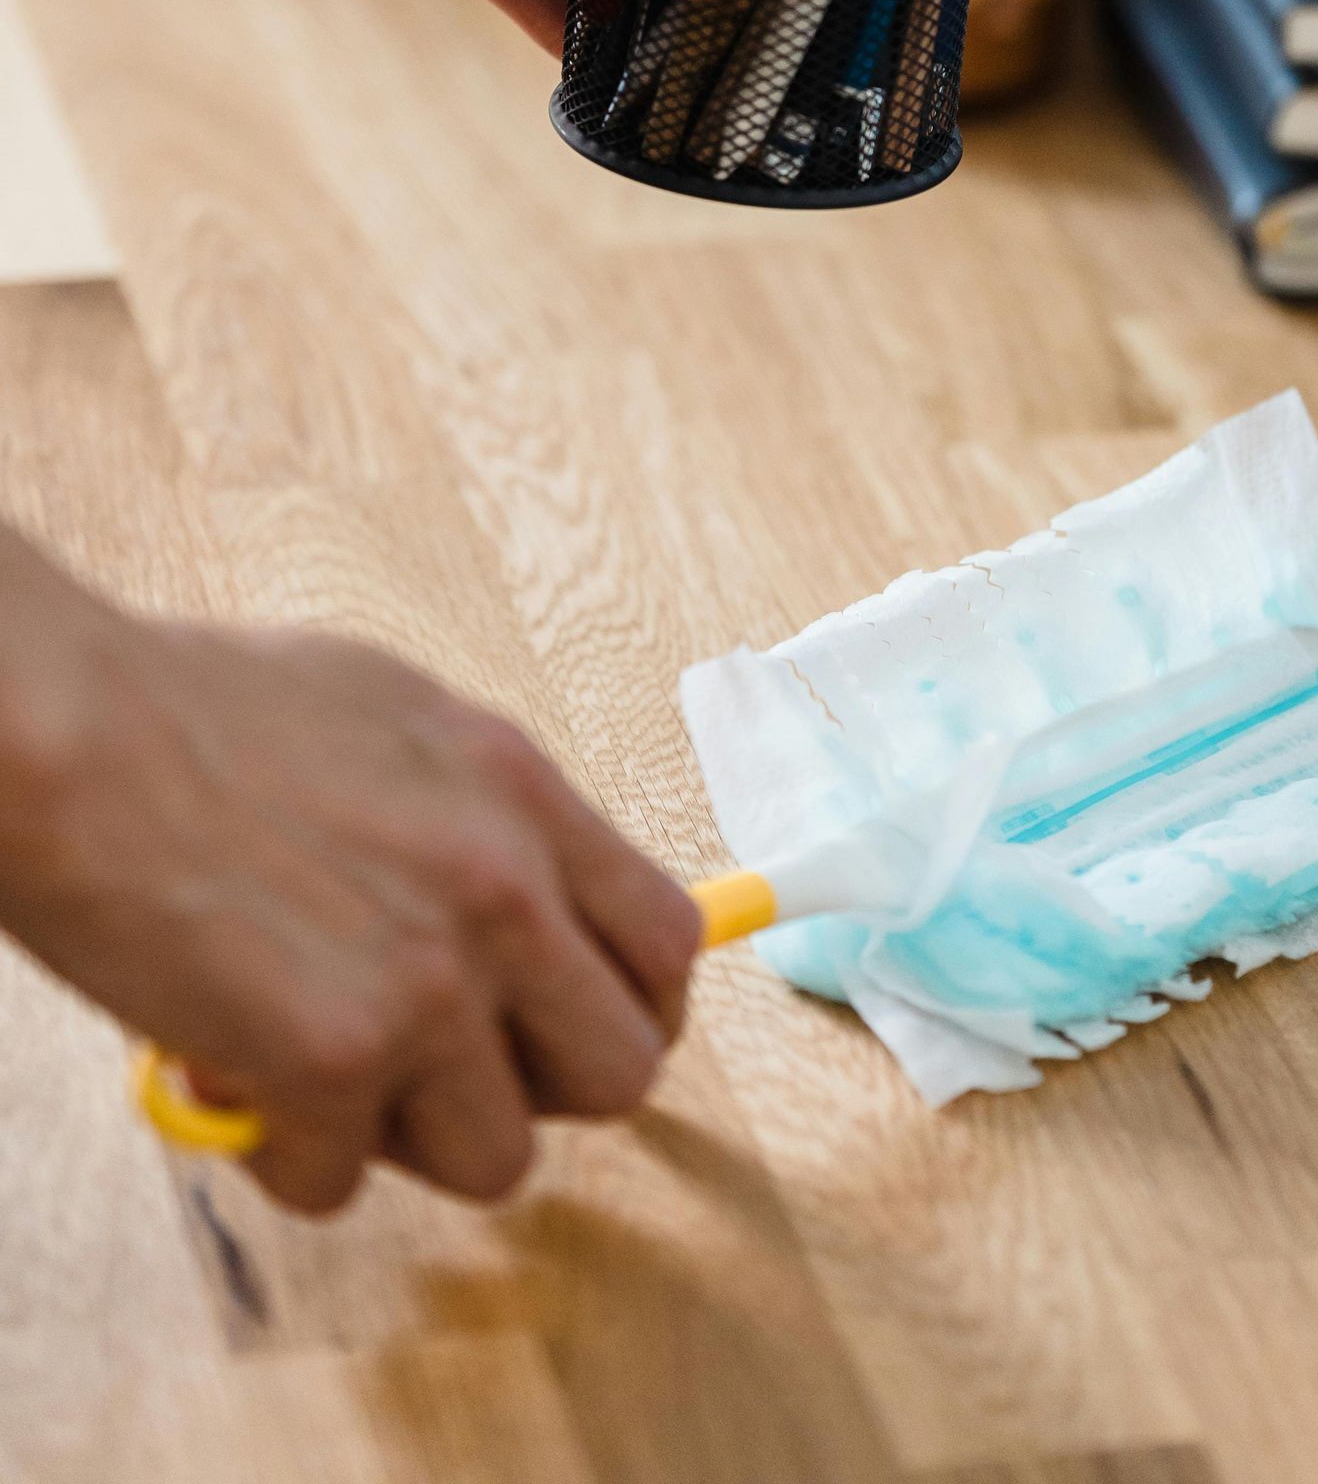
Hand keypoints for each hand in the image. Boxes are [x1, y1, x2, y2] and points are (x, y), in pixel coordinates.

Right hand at [0, 537, 701, 1212]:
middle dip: (537, 1090)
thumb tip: (531, 893)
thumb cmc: (199, 708)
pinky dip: (287, 1156)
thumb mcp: (396, 717)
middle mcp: (505, 893)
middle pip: (619, 1072)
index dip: (626, 1006)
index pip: (668, 945)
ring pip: (497, 1159)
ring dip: (410, 1139)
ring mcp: (429, 985)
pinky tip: (235, 1076)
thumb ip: (479, 812)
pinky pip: (341, 1184)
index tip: (569, 1028)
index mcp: (525, 796)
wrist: (75, 734)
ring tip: (326, 1071)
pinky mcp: (333, 1064)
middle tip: (450, 1072)